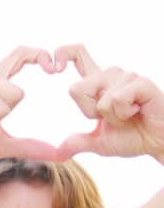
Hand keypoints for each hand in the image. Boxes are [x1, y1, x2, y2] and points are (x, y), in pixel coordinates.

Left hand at [55, 44, 163, 161]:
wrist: (159, 143)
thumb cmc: (133, 137)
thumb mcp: (100, 143)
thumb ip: (78, 143)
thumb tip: (57, 153)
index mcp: (98, 84)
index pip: (77, 56)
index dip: (63, 54)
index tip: (54, 68)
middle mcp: (110, 75)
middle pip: (77, 90)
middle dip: (90, 113)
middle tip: (114, 116)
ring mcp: (126, 77)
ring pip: (100, 100)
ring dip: (113, 117)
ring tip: (130, 114)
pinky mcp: (141, 83)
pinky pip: (117, 99)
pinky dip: (125, 113)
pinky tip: (138, 110)